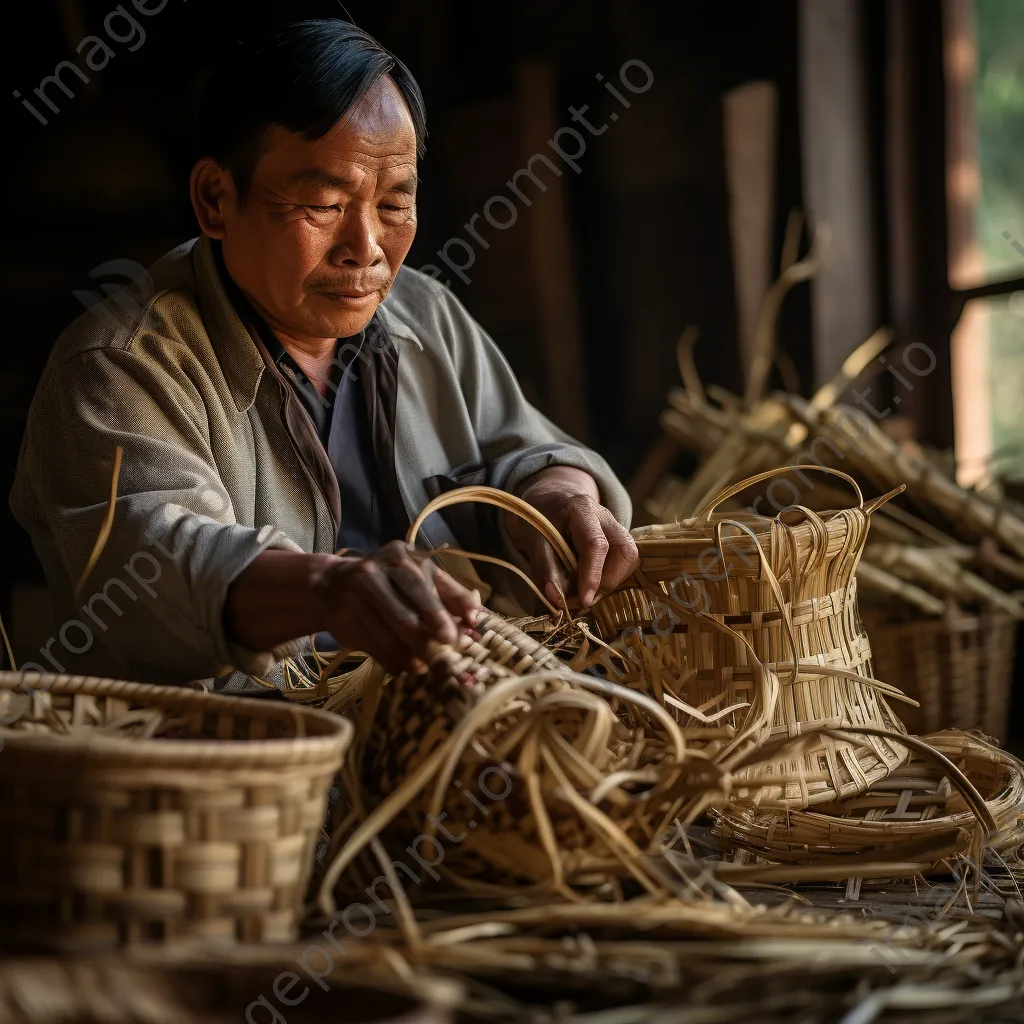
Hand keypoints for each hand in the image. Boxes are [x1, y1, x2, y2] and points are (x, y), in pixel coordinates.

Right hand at [318, 540, 480, 673]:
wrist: (330, 585)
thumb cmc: (387, 582)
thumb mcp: (415, 578)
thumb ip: (445, 595)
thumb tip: (474, 621)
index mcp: (401, 558)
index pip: (428, 582)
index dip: (448, 606)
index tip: (466, 627)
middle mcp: (377, 572)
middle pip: (408, 610)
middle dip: (431, 634)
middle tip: (448, 654)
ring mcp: (356, 596)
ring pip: (391, 634)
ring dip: (413, 655)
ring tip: (428, 667)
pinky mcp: (344, 620)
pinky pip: (374, 646)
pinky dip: (393, 661)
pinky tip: (405, 668)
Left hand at [510, 467, 637, 609]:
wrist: (551, 505)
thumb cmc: (542, 523)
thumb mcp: (535, 543)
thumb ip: (546, 571)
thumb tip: (558, 601)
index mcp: (581, 510)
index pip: (595, 544)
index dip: (591, 576)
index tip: (583, 601)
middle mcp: (605, 516)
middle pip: (623, 551)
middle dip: (606, 583)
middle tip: (583, 600)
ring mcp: (617, 526)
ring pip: (629, 558)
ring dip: (609, 583)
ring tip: (585, 594)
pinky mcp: (620, 538)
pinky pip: (624, 562)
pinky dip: (609, 579)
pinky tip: (591, 584)